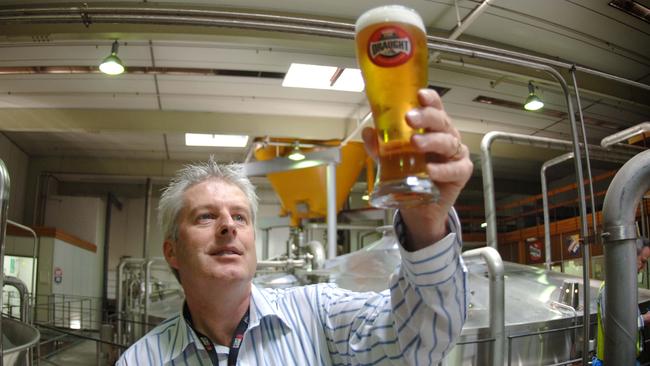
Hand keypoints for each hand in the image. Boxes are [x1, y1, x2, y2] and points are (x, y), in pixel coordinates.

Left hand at [362, 89, 472, 248]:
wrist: (420, 207)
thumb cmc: (411, 175)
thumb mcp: (390, 159)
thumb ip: (379, 146)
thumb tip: (368, 133)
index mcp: (431, 128)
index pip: (434, 107)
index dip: (429, 99)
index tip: (419, 95)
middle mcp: (445, 136)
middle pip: (441, 121)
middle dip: (426, 117)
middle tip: (410, 118)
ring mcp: (454, 154)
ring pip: (447, 142)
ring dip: (431, 141)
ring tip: (416, 143)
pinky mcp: (460, 172)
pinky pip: (455, 169)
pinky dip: (442, 169)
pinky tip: (430, 170)